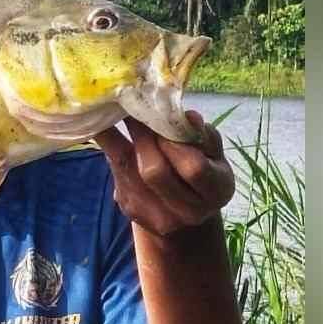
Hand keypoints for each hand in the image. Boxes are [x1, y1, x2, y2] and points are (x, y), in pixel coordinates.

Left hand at [94, 111, 234, 236]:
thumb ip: (202, 134)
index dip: (173, 141)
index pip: (193, 168)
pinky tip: (105, 129)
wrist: (182, 208)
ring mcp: (158, 216)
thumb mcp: (211, 151)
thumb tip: (188, 116)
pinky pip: (116, 175)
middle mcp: (190, 211)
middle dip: (141, 136)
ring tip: (110, 111)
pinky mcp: (131, 209)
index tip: (159, 116)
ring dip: (116, 137)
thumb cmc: (202, 168)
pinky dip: (110, 148)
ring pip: (128, 171)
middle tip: (130, 107)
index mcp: (217, 191)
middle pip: (155, 172)